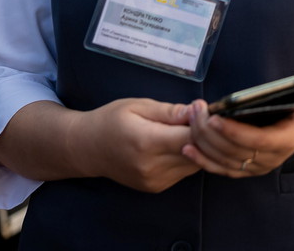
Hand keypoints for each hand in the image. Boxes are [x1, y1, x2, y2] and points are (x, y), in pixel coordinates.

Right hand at [72, 98, 199, 191]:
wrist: (87, 149)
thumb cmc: (112, 120)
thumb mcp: (138, 106)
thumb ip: (170, 111)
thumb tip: (198, 110)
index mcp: (147, 142)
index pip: (192, 137)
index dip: (204, 123)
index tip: (203, 108)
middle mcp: (152, 167)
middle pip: (198, 153)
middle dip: (206, 134)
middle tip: (202, 116)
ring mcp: (155, 180)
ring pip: (196, 164)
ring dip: (200, 146)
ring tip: (189, 128)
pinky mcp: (156, 187)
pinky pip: (184, 171)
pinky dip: (189, 157)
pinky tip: (179, 143)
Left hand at [181, 88, 293, 177]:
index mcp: (287, 140)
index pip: (258, 141)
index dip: (235, 132)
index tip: (214, 118)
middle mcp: (272, 159)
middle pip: (235, 151)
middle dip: (211, 131)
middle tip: (196, 109)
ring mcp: (259, 167)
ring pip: (224, 161)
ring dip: (203, 142)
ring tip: (190, 119)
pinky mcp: (247, 170)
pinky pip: (222, 169)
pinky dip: (203, 160)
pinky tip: (188, 147)